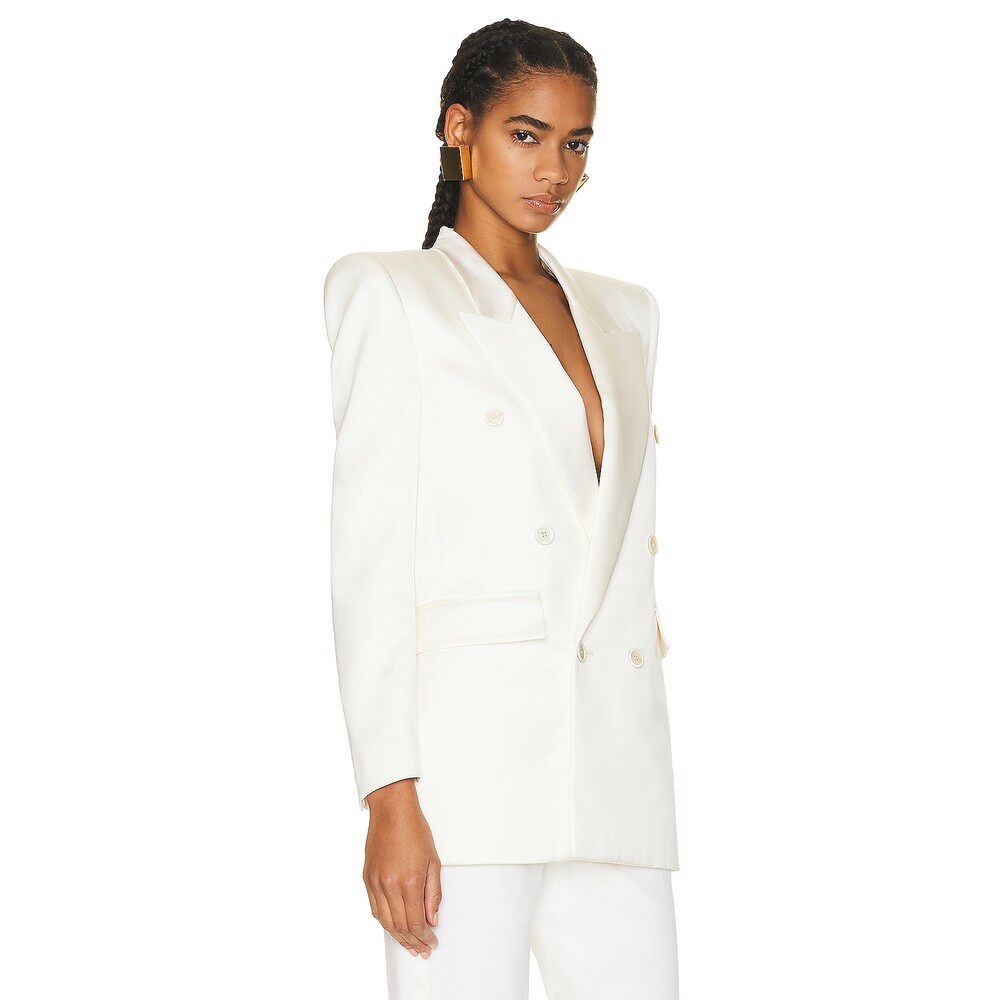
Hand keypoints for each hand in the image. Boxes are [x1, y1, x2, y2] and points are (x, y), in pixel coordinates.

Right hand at [363, 778, 441, 958]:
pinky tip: (393, 927)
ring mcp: (375, 882)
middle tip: (422, 950)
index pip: (415, 922)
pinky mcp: (367, 878)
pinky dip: (384, 922)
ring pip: (385, 922)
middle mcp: (389, 885)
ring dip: (398, 937)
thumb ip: (433, 894)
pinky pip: (374, 909)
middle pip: (399, 926)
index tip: (431, 942)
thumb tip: (432, 920)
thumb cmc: (415, 831)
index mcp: (409, 881)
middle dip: (412, 942)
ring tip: (409, 945)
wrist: (392, 811)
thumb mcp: (433, 862)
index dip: (424, 937)